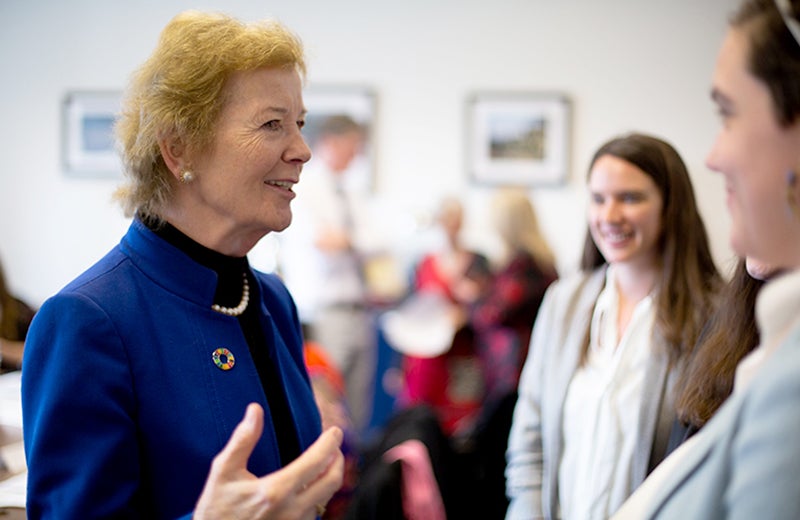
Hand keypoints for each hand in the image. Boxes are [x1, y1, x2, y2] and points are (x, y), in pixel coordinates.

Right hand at [194, 403, 343, 519]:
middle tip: (334, 445)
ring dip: (329, 478)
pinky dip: (319, 495)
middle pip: (332, 481)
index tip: (335, 431)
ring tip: (325, 462)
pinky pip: (315, 513)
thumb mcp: (223, 472)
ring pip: (325, 498)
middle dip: (338, 459)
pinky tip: (311, 485)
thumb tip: (255, 410)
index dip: (330, 443)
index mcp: (276, 491)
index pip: (317, 462)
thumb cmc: (216, 509)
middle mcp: (292, 510)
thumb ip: (242, 440)